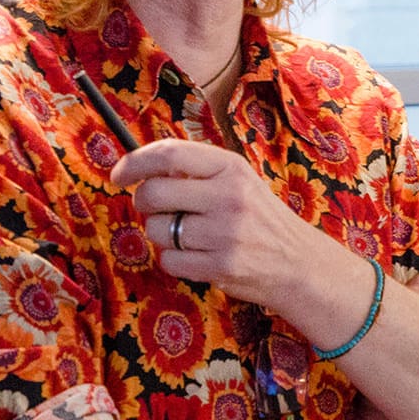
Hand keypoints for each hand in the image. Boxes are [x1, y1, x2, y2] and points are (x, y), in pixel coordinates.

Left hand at [113, 138, 344, 313]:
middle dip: (143, 203)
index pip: (168, 153)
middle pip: (152, 193)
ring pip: (156, 230)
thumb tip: (142, 167)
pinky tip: (198, 257)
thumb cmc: (260, 219)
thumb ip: (198, 171)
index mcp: (231, 168)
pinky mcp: (221, 266)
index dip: (134, 162)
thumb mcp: (238, 182)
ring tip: (190, 237)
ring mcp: (225, 233)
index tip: (120, 174)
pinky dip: (176, 261)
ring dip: (162, 235)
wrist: (298, 263)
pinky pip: (169, 261)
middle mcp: (228, 197)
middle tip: (155, 209)